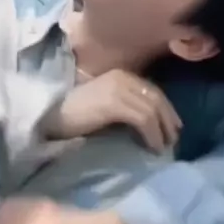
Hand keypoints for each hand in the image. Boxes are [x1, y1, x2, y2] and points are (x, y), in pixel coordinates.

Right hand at [43, 69, 181, 152]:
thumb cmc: (75, 115)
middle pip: (156, 97)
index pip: (152, 90)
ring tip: (164, 148)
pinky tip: (152, 148)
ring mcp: (118, 88)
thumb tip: (149, 122)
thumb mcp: (105, 104)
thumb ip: (124, 105)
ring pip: (152, 109)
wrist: (50, 116)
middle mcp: (122, 77)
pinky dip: (152, 135)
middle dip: (168, 119)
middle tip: (174, 140)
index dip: (166, 109)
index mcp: (121, 75)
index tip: (174, 127)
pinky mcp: (113, 103)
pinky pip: (143, 119)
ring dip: (162, 130)